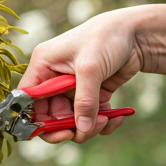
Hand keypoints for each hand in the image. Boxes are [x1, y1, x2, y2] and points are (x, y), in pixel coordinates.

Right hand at [18, 7, 142, 143]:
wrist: (137, 32)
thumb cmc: (106, 37)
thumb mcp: (90, 68)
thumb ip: (84, 100)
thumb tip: (81, 129)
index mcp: (43, 65)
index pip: (29, 99)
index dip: (36, 119)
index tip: (56, 131)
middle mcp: (54, 78)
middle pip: (49, 115)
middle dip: (67, 127)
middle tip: (83, 132)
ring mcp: (72, 87)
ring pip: (71, 120)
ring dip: (87, 127)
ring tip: (106, 120)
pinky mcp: (91, 93)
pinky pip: (90, 117)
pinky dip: (101, 123)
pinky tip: (115, 118)